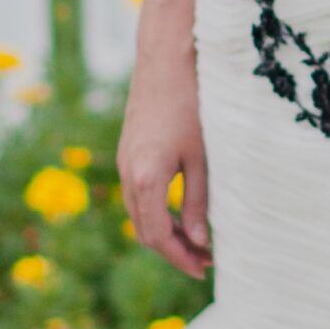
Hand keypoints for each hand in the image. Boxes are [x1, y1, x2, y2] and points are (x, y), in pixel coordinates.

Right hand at [118, 54, 209, 278]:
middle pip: (145, 230)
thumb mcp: (202, 157)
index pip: (158, 236)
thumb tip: (199, 241)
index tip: (204, 269)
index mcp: (146, 178)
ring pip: (140, 213)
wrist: (166, 59)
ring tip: (197, 242)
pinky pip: (138, 194)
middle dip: (173, 250)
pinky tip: (181, 212)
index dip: (180, 258)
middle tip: (204, 262)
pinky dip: (158, 211)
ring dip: (165, 232)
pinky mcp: (128, 151)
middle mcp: (128, 174)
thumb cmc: (191, 103)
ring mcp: (124, 162)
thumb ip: (199, 202)